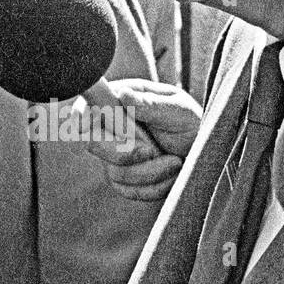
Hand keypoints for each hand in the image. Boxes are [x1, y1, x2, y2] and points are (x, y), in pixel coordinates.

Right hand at [86, 80, 202, 200]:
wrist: (204, 151)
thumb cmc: (191, 122)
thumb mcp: (177, 110)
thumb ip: (150, 105)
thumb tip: (123, 94)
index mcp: (121, 100)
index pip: (88, 106)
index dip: (80, 115)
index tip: (82, 126)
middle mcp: (112, 127)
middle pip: (93, 144)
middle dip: (124, 153)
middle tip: (152, 151)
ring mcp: (115, 153)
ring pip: (114, 172)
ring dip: (149, 172)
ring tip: (175, 162)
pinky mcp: (123, 177)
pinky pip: (126, 189)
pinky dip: (153, 186)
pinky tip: (171, 175)